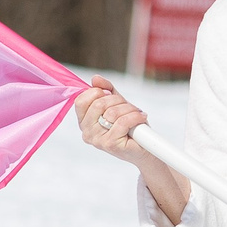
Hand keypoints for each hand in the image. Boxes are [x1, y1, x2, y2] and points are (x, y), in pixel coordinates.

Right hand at [75, 76, 189, 224]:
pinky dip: (135, 116)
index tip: (110, 95)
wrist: (144, 147)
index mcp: (84, 122)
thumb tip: (95, 79)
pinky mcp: (111, 144)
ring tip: (136, 114)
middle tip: (128, 106)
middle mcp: (87, 132)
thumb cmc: (129, 125)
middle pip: (98, 104)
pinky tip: (141, 118)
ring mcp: (97, 140)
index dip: (97, 92)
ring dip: (129, 109)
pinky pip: (123, 122)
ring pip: (112, 112)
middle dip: (118, 100)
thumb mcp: (116, 103)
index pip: (81, 100)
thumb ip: (106, 89)